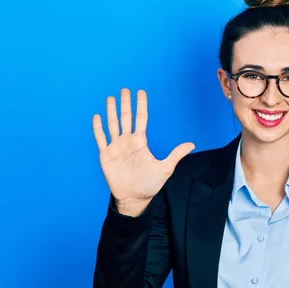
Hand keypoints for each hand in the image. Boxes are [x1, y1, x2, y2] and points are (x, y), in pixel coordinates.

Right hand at [92, 88, 194, 212]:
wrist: (134, 198)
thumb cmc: (149, 184)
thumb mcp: (166, 168)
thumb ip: (176, 154)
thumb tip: (192, 144)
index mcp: (141, 142)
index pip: (141, 119)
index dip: (141, 105)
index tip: (141, 92)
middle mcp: (128, 141)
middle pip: (126, 117)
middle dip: (125, 103)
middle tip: (124, 89)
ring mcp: (116, 147)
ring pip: (112, 124)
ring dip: (111, 111)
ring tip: (109, 98)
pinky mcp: (106, 155)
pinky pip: (101, 138)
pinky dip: (98, 128)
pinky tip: (97, 116)